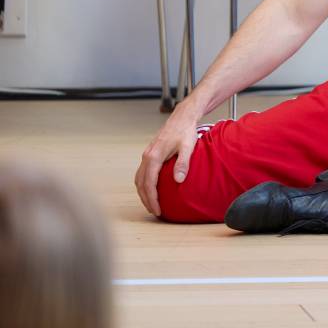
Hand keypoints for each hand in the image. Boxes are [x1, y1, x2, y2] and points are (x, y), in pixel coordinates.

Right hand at [134, 102, 201, 216]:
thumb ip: (183, 163)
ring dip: (143, 192)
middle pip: (141, 183)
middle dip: (146, 199)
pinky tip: (152, 188)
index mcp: (154, 156)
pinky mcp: (150, 153)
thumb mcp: (188, 147)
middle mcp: (147, 156)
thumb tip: (179, 180)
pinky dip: (144, 183)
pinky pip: (142, 172)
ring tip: (152, 203)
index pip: (149, 184)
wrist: (182, 117)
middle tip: (155, 211)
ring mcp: (147, 154)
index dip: (152, 199)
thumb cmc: (186, 131)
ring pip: (139, 178)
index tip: (158, 210)